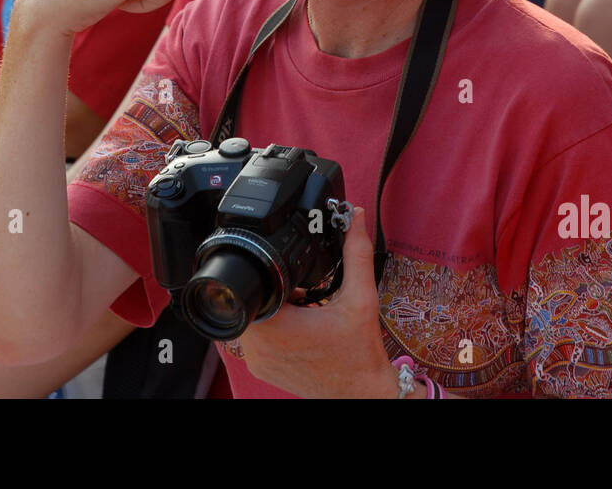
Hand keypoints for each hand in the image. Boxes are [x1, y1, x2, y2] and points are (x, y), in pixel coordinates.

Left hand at [238, 208, 398, 397]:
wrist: (362, 394)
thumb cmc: (360, 353)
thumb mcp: (361, 298)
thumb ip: (355, 253)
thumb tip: (353, 217)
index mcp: (277, 329)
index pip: (252, 287)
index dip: (268, 274)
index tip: (291, 276)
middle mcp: (259, 349)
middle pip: (249, 300)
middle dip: (271, 289)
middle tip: (301, 291)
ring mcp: (258, 362)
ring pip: (251, 317)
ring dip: (271, 306)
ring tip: (301, 307)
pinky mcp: (262, 370)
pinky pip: (256, 337)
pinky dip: (273, 325)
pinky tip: (299, 325)